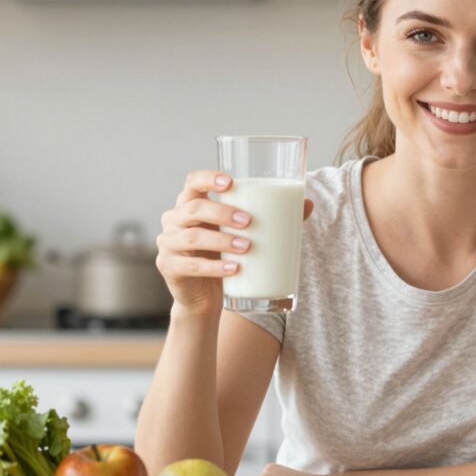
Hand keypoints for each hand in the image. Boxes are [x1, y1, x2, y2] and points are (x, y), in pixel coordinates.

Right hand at [156, 171, 313, 316]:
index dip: (208, 178)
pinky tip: (234, 269)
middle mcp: (174, 220)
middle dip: (221, 213)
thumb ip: (270, 217)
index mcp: (191, 204)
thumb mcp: (242, 234)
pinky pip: (190, 266)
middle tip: (248, 222)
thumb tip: (307, 203)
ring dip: (221, 241)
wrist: (205, 296)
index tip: (231, 182)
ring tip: (247, 247)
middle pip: (193, 208)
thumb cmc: (225, 255)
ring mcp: (168, 244)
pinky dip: (214, 268)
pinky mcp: (169, 267)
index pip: (192, 182)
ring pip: (192, 237)